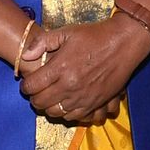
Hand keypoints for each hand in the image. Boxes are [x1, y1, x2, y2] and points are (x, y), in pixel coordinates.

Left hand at [19, 18, 149, 121]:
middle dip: (34, 98)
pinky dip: (66, 113)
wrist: (124, 43)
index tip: (28, 83)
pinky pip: (73, 117)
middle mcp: (70, 85)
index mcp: (60, 67)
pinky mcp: (95, 103)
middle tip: (37, 92)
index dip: (26, 86)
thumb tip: (26, 56)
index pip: (32, 86)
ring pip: (55, 113)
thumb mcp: (67, 32)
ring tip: (50, 98)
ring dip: (48, 107)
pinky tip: (66, 103)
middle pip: (40, 102)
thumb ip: (43, 42)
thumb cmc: (95, 36)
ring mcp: (83, 97)